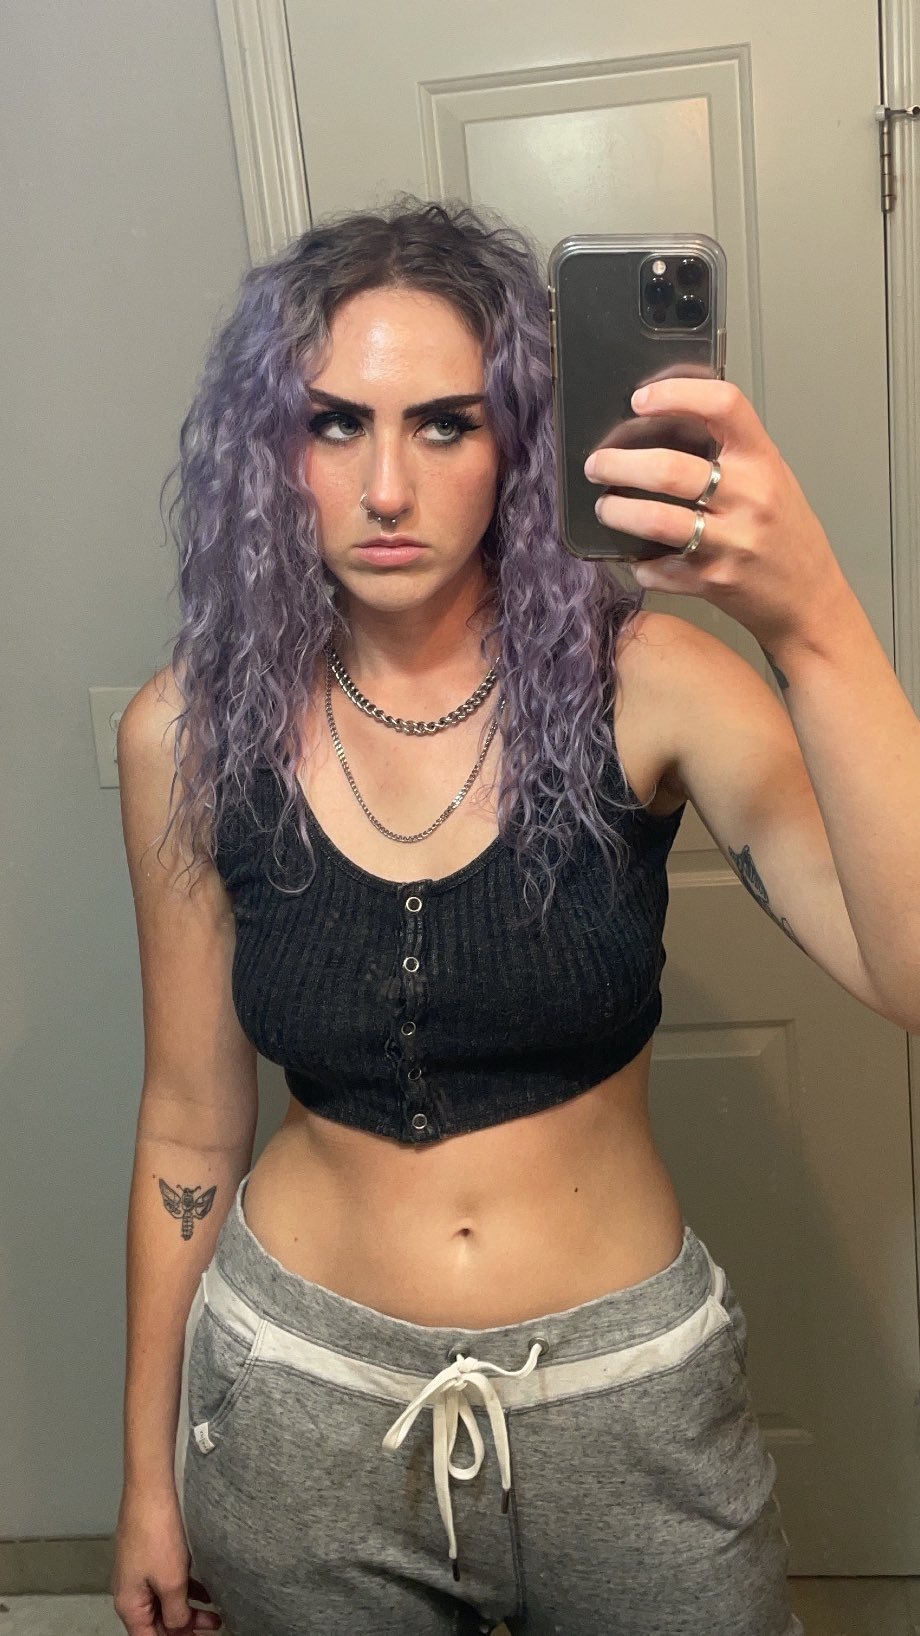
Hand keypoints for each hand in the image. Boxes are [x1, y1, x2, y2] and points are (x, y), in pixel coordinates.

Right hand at [113, 1487, 220, 1634]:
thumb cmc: (156, 1530)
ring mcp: (142, 1571)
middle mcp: (132, 1590)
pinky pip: (170, 1583)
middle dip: (184, 1630)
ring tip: (215, 1617)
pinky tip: (206, 1593)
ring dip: (189, 1611)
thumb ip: (176, 1612)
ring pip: (166, 1603)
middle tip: (210, 1631)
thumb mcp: (171, 1582)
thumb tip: (179, 1630)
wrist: (153, 1487)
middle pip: (157, 1623)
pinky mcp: (153, 1555)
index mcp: (130, 1603)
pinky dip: (187, 1591)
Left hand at [584, 378, 849, 649]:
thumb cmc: (787, 535)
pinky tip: (637, 558)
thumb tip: (664, 426)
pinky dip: (640, 565)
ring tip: (604, 506)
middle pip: (670, 470)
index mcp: (764, 461)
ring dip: (617, 511)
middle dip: (619, 464)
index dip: (676, 394)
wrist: (810, 600)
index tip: (640, 399)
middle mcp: (751, 498)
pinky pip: (658, 570)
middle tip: (598, 464)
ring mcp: (731, 543)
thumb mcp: (773, 480)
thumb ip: (732, 454)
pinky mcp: (713, 581)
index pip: (724, 406)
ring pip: (656, 520)